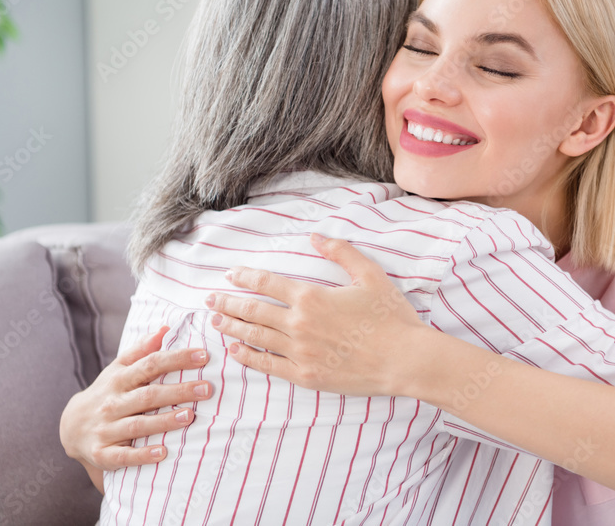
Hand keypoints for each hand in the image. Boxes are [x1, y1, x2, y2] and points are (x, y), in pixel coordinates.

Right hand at [59, 325, 212, 483]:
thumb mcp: (118, 369)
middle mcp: (112, 403)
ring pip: (137, 425)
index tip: (203, 356)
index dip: (176, 359)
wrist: (70, 427)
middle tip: (207, 389)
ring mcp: (106, 429)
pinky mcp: (102, 453)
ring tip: (190, 416)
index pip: (150, 365)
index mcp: (119, 379)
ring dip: (164, 421)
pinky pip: (123, 456)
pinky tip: (162, 453)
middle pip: (148, 395)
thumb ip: (141, 350)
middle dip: (178, 391)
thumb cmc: (107, 393)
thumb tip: (164, 329)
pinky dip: (142, 455)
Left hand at [206, 233, 428, 396]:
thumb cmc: (390, 317)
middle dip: (228, 303)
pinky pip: (268, 366)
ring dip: (232, 328)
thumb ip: (341, 253)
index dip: (245, 278)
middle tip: (210, 300)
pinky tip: (236, 351)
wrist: (404, 359)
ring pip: (255, 338)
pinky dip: (248, 357)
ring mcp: (300, 353)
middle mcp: (299, 325)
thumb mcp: (370, 275)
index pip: (267, 284)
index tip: (230, 275)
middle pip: (253, 311)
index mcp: (311, 298)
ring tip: (215, 322)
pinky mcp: (306, 376)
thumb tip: (316, 237)